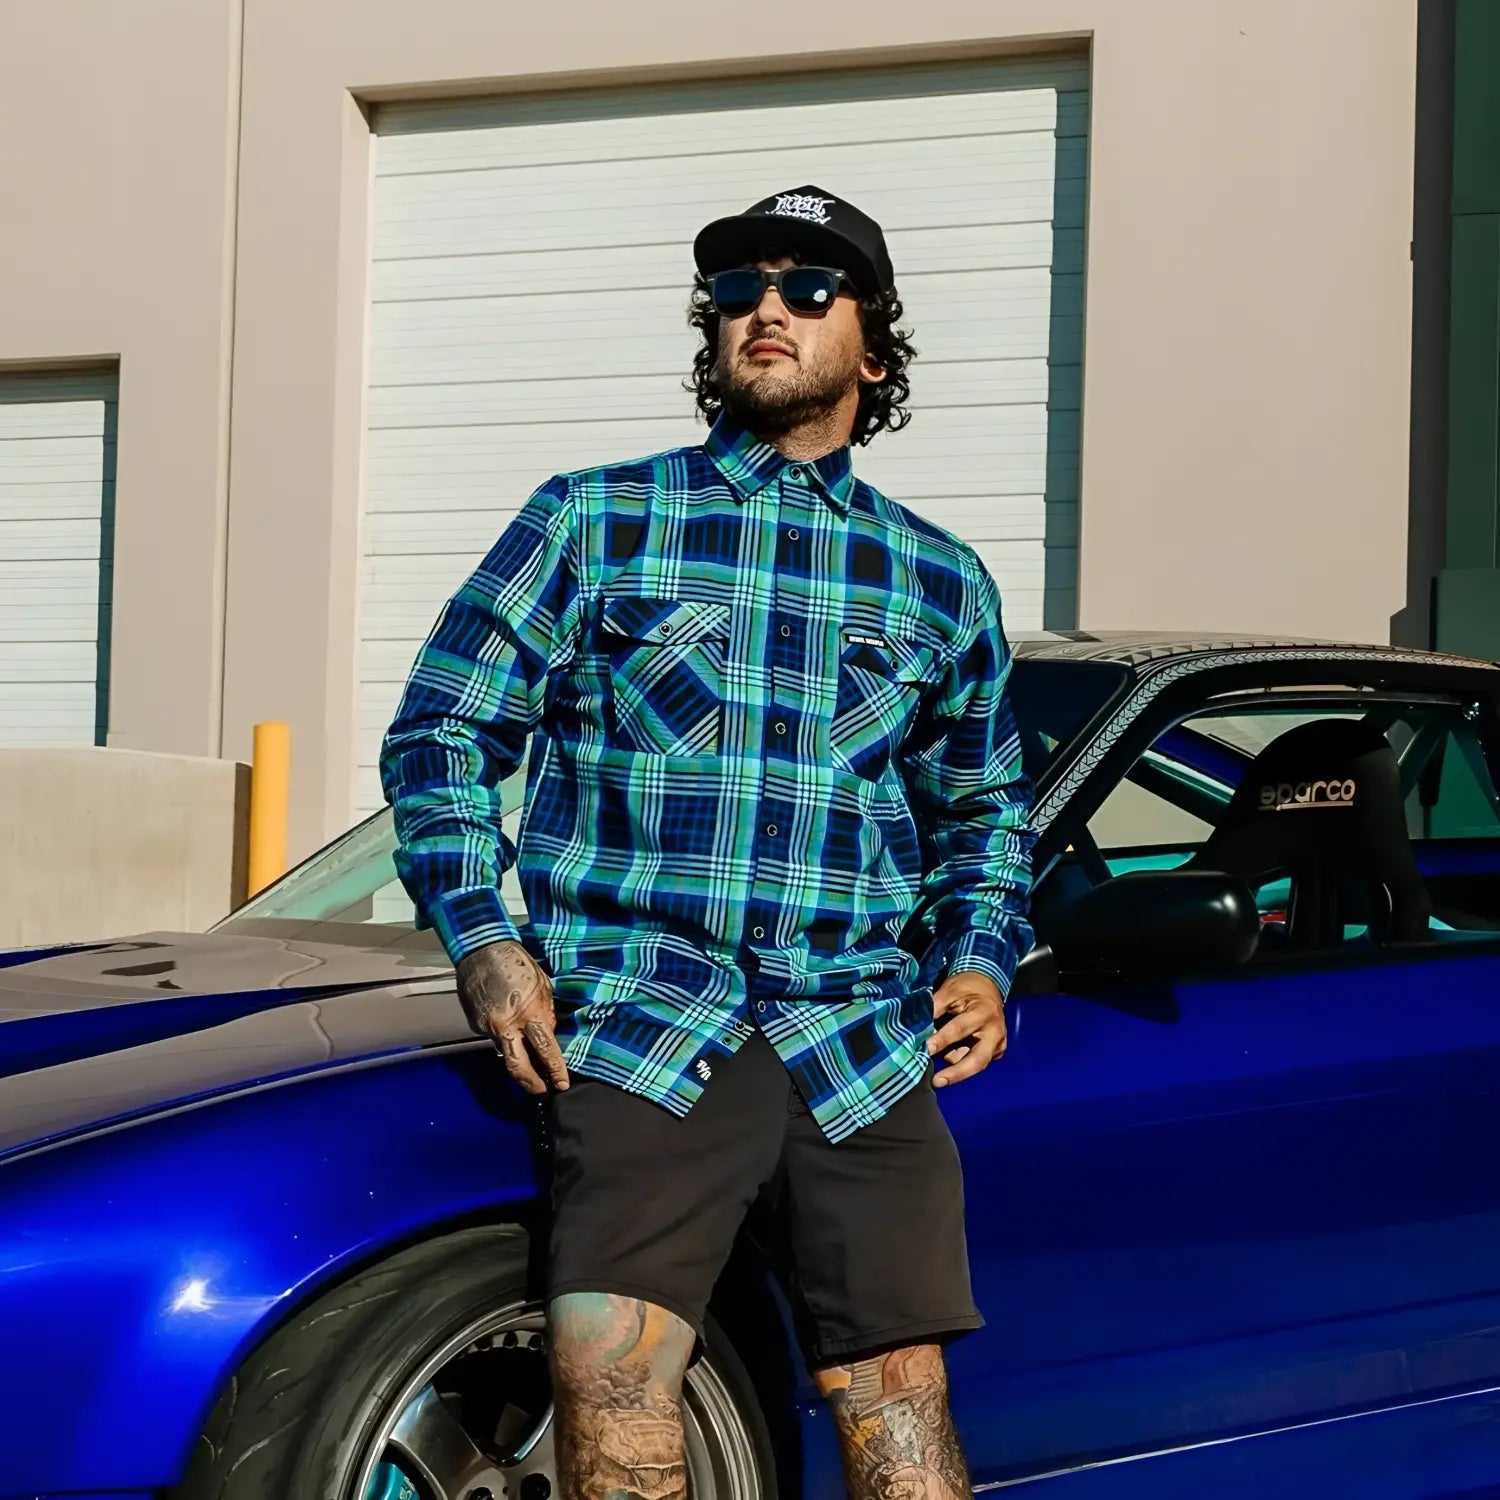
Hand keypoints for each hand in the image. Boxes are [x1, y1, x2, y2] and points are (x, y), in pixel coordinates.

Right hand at [455, 940, 569, 1094]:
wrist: (482, 950)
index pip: (545, 1050)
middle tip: (543, 1092)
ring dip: (519, 1065)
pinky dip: (506, 1040)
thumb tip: (548, 1033)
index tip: (562, 1083)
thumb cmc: (516, 962)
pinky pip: (494, 1038)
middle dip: (532, 1084)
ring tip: (532, 1073)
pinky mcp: (476, 1025)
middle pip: (519, 1067)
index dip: (555, 1070)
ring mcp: (488, 1027)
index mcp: (528, 1013)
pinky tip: (512, 1034)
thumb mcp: (543, 986)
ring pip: (505, 1055)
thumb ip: (546, 1013)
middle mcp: (506, 1025)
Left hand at [928, 971, 1007, 1087]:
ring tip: (938, 1072)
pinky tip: (949, 1063)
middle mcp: (995, 1032)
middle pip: (977, 1060)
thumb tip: (920, 1030)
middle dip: (956, 1073)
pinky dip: (961, 1062)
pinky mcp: (997, 1051)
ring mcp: (999, 1044)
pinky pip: (976, 1061)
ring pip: (976, 1064)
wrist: (989, 985)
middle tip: (937, 1081)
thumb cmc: (967, 988)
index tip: (925, 1049)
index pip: (959, 1029)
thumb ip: (935, 1009)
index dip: (941, 1040)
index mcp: (983, 1013)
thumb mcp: (949, 991)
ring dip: (955, 1068)